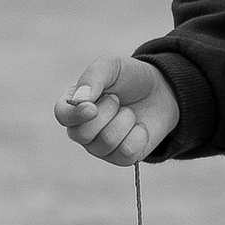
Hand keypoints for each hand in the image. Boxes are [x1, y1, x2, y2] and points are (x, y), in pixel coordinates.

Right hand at [55, 54, 181, 165]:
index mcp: (74, 105)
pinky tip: (139, 126)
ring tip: (128, 111)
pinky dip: (139, 135)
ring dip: (125, 121)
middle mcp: (82, 129)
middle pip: (82, 134)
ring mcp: (100, 146)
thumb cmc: (130, 77)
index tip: (92, 107)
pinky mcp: (121, 158)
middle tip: (117, 99)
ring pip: (106, 143)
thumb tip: (78, 100)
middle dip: (107, 112)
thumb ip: (92, 77)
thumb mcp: (112, 66)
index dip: (75, 114)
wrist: (162, 90)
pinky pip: (126, 152)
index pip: (62, 116)